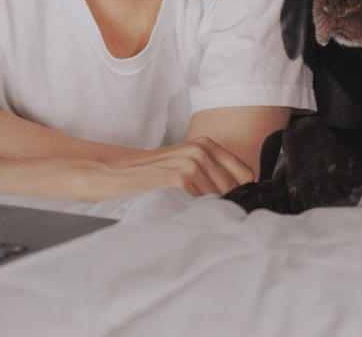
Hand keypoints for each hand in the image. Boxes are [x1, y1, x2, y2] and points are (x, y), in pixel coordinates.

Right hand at [93, 136, 255, 198]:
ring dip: (210, 213)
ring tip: (189, 214)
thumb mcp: (184, 164)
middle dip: (226, 206)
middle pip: (234, 190)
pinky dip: (195, 214)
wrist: (115, 174)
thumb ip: (211, 173)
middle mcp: (202, 151)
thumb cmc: (151, 174)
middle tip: (207, 216)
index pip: (246, 174)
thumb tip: (240, 198)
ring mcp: (192, 164)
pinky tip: (180, 214)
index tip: (230, 206)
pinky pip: (202, 205)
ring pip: (220, 200)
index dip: (240, 193)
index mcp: (206, 145)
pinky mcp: (181, 180)